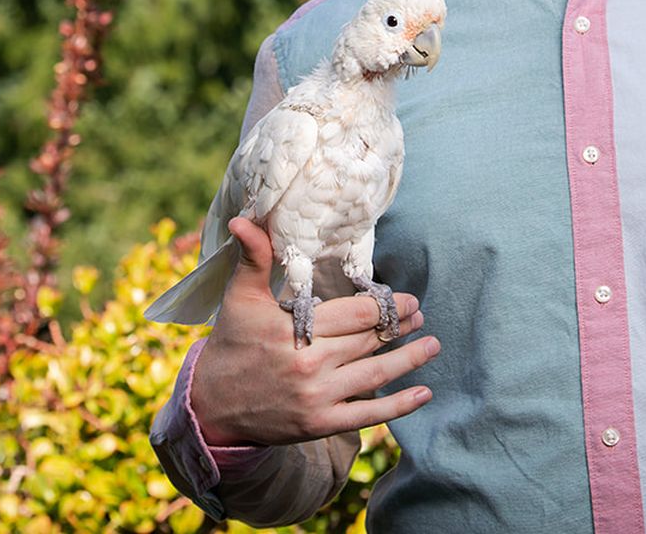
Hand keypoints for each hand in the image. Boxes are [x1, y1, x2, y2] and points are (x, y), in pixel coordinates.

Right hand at [190, 217, 439, 446]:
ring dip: (408, 359)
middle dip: (399, 326)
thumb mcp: (239, 297)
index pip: (354, 313)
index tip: (408, 298)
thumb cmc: (231, 343)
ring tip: (432, 344)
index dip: (386, 305)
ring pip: (375, 374)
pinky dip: (399, 406)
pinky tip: (424, 393)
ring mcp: (317, 397)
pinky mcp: (319, 424)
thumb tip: (243, 220)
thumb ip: (253, 258)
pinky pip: (367, 414)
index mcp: (294, 329)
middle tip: (421, 315)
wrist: (212, 404)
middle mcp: (310, 364)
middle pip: (368, 340)